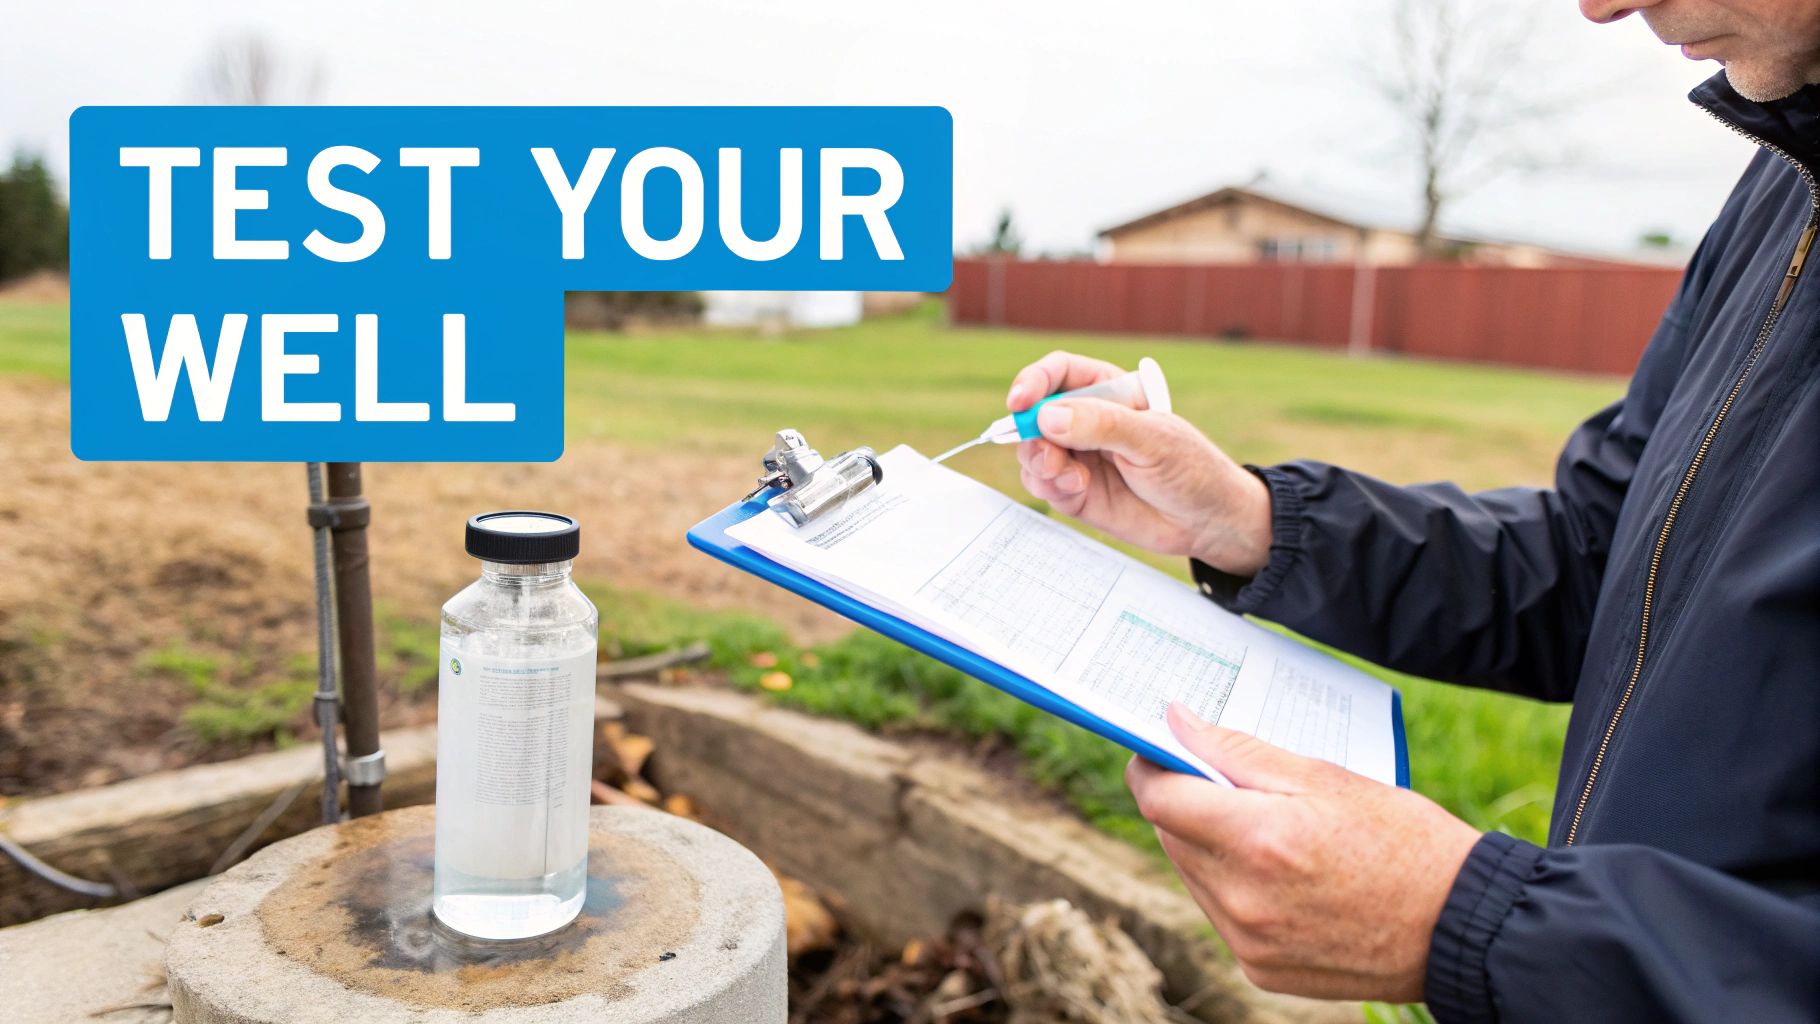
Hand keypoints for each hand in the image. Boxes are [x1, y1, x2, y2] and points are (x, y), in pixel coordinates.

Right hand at [1008, 350, 1271, 575]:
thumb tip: (1048, 417)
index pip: (1059, 373)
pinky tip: (1076, 490)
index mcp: (1109, 392)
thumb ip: (1101, 425)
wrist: (1207, 522)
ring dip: (1039, 463)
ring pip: (1032, 451)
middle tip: (1047, 456)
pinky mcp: (1075, 491)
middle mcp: (1087, 421)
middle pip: (1035, 414)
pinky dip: (1048, 486)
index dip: (1034, 382)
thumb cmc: (1191, 469)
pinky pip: (1042, 483)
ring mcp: (1079, 457)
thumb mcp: (1152, 440)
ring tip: (1069, 478)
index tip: (1020, 403)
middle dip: (1031, 433)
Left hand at [1126, 705, 1481, 1001]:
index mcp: (1258, 841)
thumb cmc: (1402, 838)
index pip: (1159, 798)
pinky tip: (1281, 874)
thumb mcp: (1325, 777)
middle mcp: (1243, 899)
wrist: (1461, 925)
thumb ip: (1238, 751)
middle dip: (1187, 803)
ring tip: (1266, 830)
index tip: (1159, 748)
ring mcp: (1250, 942)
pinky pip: (1222, 914)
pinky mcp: (1262, 970)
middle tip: (1226, 782)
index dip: (1151, 766)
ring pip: (1193, 875)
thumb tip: (1177, 722)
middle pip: (1171, 836)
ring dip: (1209, 845)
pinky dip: (1235, 887)